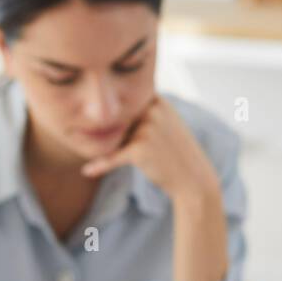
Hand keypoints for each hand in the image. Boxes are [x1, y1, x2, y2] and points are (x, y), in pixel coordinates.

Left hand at [80, 96, 219, 205]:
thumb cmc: (176, 153)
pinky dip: (100, 165)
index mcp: (158, 101)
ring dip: (108, 148)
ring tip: (123, 160)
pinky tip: (87, 172)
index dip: (116, 115)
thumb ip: (145, 111)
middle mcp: (152, 110)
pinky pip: (112, 156)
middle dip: (110, 132)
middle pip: (117, 119)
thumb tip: (114, 107)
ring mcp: (146, 129)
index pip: (125, 102)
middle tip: (121, 147)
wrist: (193, 179)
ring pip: (114, 137)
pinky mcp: (140, 149)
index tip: (108, 122)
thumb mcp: (166, 123)